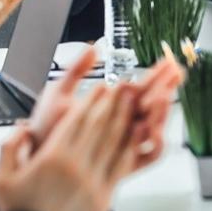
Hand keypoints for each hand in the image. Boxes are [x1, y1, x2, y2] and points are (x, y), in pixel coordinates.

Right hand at [0, 85, 139, 210]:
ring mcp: (93, 181)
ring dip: (125, 120)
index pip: (77, 120)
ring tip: (134, 105)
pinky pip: (121, 166)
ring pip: (114, 143)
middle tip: (124, 87)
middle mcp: (76, 166)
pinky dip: (130, 148)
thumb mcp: (0, 178)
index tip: (101, 87)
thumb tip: (23, 128)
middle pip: (99, 126)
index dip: (92, 101)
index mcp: (52, 157)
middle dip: (114, 104)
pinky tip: (137, 137)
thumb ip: (9, 148)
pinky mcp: (104, 196)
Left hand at [26, 46, 180, 173]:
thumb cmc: (46, 126)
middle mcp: (121, 124)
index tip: (169, 62)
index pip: (142, 87)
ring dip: (161, 113)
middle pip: (153, 105)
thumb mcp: (60, 91)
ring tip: (162, 97)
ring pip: (153, 128)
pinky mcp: (121, 162)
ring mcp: (123, 143)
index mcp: (111, 105)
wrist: (35, 152)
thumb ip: (77, 70)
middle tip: (176, 74)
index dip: (157, 75)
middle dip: (167, 88)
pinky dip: (154, 144)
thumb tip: (93, 47)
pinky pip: (147, 156)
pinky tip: (152, 129)